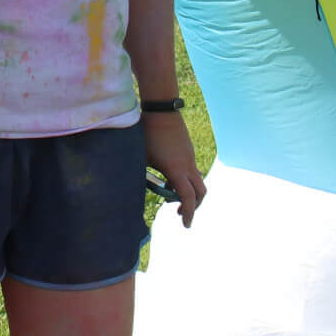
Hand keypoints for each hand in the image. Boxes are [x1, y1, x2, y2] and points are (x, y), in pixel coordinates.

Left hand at [142, 110, 205, 227]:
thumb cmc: (148, 135)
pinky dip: (185, 179)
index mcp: (176, 171)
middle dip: (193, 205)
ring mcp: (190, 157)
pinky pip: (191, 170)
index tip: (185, 225)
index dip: (188, 214)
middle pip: (200, 193)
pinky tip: (169, 176)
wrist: (161, 111)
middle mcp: (188, 166)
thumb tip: (135, 191)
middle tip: (179, 213)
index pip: (188, 198)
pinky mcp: (188, 150)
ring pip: (196, 181)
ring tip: (169, 193)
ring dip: (187, 191)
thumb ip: (142, 177)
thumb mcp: (141, 159)